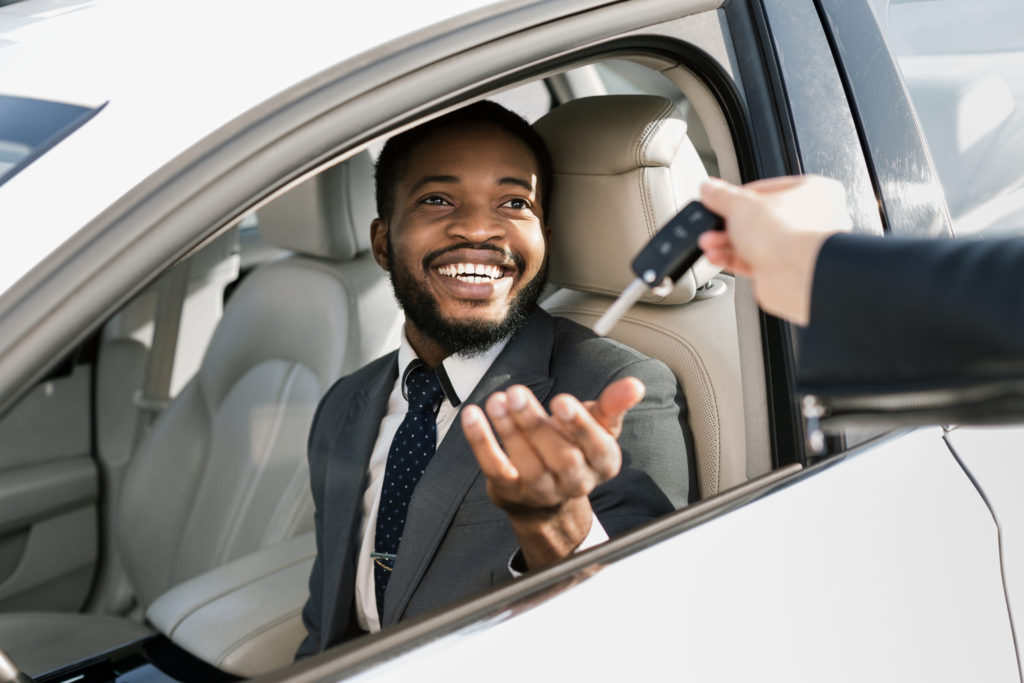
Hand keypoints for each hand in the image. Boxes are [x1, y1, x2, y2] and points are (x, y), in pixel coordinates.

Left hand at [460, 377, 644, 568]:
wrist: (547, 494)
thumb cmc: (575, 447)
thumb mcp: (598, 425)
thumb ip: (613, 404)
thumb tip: (635, 385)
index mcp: (603, 463)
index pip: (596, 447)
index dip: (579, 425)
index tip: (561, 401)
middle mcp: (576, 483)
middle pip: (561, 457)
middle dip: (537, 424)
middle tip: (517, 393)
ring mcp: (541, 491)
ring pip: (527, 463)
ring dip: (509, 429)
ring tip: (498, 400)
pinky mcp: (510, 491)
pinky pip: (494, 467)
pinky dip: (481, 441)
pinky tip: (473, 415)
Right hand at [697, 175, 850, 325]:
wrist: (795, 274)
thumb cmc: (787, 233)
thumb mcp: (742, 205)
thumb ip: (722, 196)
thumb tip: (710, 189)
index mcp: (810, 191)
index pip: (765, 189)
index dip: (737, 196)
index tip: (717, 200)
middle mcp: (806, 219)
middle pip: (757, 218)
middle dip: (727, 224)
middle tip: (711, 224)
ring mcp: (794, 246)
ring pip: (752, 241)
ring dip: (726, 243)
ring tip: (709, 242)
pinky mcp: (781, 268)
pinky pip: (752, 260)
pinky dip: (733, 259)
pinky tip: (717, 256)